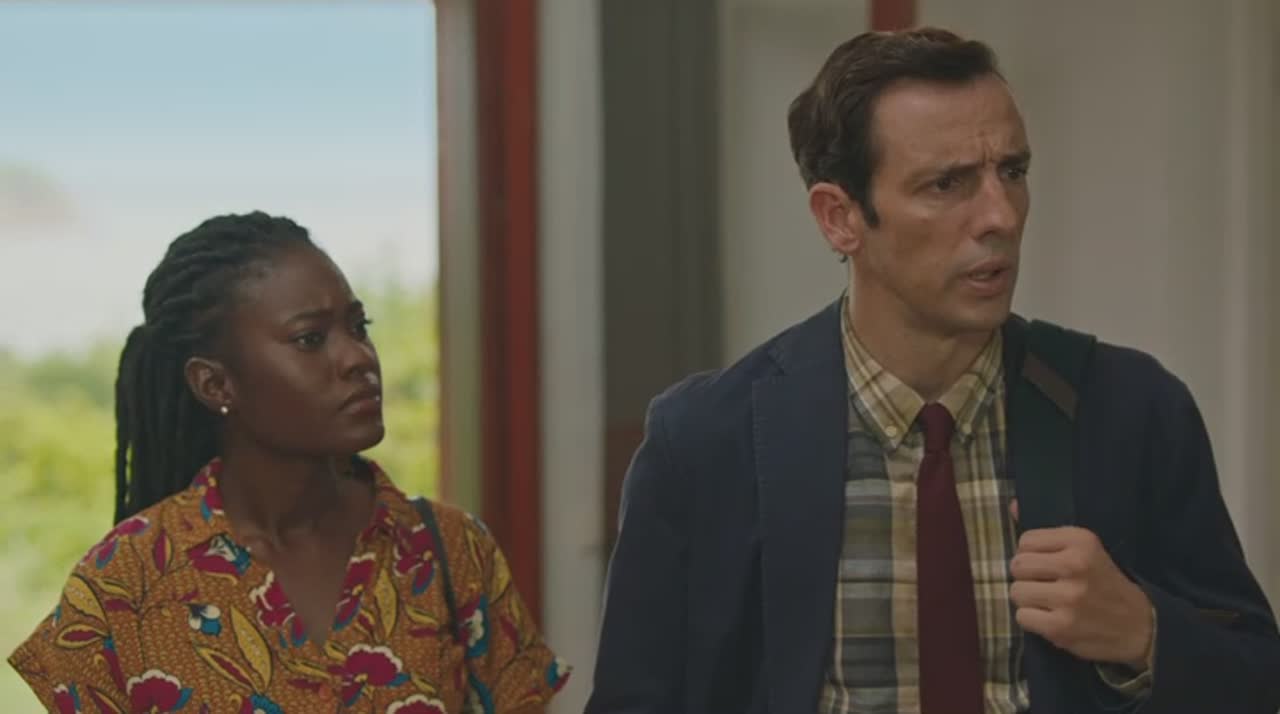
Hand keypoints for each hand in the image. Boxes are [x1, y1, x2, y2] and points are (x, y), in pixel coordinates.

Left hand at [1009, 499, 1153, 668]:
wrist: (1140, 624)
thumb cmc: (1104, 583)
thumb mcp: (1085, 549)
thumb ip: (1047, 531)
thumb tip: (1012, 505)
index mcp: (1081, 541)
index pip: (1026, 541)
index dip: (1031, 554)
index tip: (1047, 564)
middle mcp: (1074, 565)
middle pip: (1018, 566)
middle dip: (1027, 576)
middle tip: (1045, 584)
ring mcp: (1068, 598)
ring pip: (1016, 592)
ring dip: (1028, 599)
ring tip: (1047, 601)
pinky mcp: (1061, 627)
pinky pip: (1021, 617)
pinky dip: (1031, 619)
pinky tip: (1050, 617)